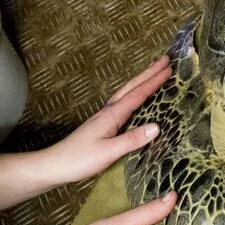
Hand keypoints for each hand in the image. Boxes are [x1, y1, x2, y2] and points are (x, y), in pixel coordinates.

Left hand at [40, 57, 172, 186]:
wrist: (56, 164)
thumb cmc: (80, 159)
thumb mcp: (109, 152)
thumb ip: (132, 139)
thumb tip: (157, 127)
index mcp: (112, 114)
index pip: (137, 94)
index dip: (154, 81)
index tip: (169, 69)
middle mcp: (108, 110)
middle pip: (131, 86)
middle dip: (149, 73)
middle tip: (165, 60)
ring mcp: (104, 115)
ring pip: (126, 91)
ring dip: (141, 80)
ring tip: (154, 72)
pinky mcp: (102, 122)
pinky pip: (123, 101)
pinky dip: (134, 92)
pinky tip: (136, 96)